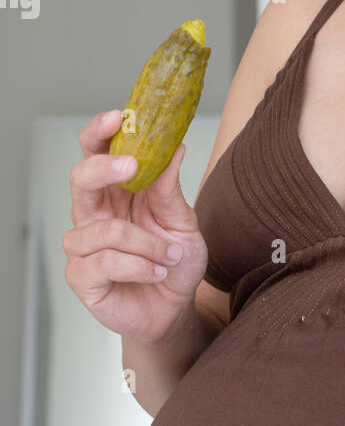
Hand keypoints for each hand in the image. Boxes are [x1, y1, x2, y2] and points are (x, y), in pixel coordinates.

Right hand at [63, 108, 209, 344]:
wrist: (174, 309)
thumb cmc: (174, 262)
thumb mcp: (183, 223)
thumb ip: (170, 190)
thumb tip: (174, 147)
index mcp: (115, 193)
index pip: (96, 153)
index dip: (100, 133)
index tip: (119, 116)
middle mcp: (93, 215)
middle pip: (80, 179)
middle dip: (104, 169)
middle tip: (133, 167)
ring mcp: (82, 247)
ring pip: (105, 231)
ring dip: (147, 244)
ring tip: (169, 256)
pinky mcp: (81, 277)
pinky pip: (105, 263)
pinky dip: (140, 267)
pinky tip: (157, 273)